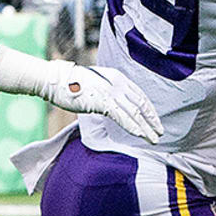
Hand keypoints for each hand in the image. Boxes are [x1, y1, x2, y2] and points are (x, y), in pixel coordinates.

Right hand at [39, 61, 163, 143]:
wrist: (55, 80)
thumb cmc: (71, 83)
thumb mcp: (95, 83)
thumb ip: (106, 91)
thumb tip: (112, 102)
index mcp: (117, 77)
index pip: (139, 94)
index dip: (149, 109)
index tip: (155, 120)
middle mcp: (117, 83)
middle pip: (141, 103)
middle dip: (152, 119)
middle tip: (160, 132)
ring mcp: (111, 92)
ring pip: (135, 112)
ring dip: (147, 127)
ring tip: (154, 139)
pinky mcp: (103, 102)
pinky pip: (122, 117)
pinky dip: (133, 127)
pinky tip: (140, 135)